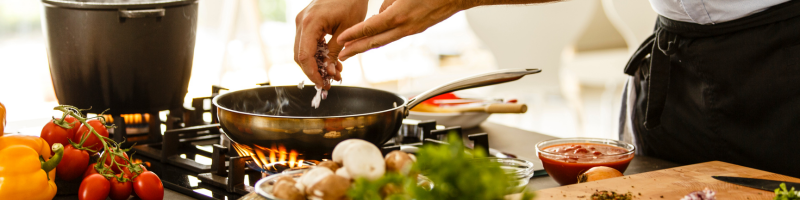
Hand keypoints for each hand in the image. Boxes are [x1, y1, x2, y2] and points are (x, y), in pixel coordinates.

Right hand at [295, 0, 368, 89]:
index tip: (323, 84)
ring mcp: (302, 21)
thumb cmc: (351, 2)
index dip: (312, 74)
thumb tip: (329, 72)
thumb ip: (335, 52)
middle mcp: (301, 22)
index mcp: (310, 24)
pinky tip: (331, 61)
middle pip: (300, 56)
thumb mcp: (347, 30)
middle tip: (329, 82)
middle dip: (314, 72)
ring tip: (335, 72)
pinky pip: (307, 42)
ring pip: (302, 50)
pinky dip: (317, 54)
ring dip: (316, 64)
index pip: (304, 56)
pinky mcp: (307, 21)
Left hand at [336, 0, 468, 60]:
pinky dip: (383, 37)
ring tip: (353, 50)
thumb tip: (381, 13)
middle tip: (342, 55)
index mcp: (399, 15)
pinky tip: (375, 38)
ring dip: (368, 46)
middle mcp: (405, 26)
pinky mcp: (418, 29)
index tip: (341, 40)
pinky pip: (396, 34)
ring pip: (385, 40)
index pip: (371, 27)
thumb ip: (389, 3)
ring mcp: (412, 30)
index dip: (354, 34)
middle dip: (356, 49)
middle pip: (375, 41)